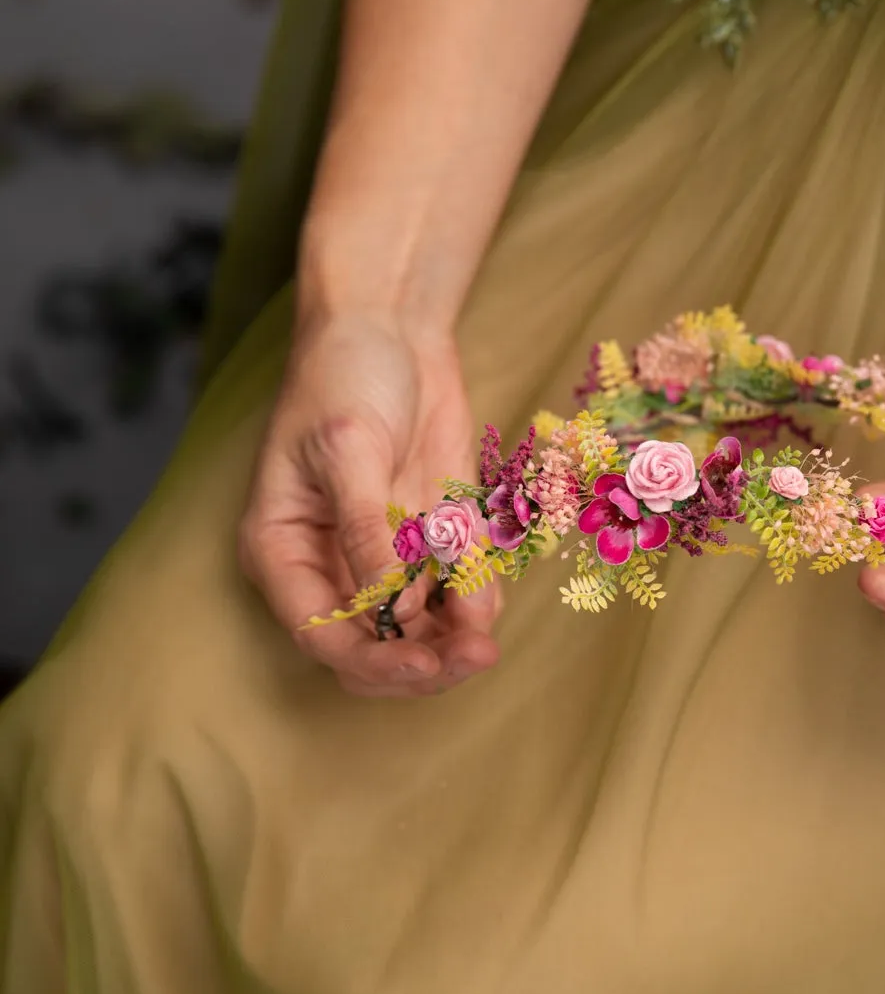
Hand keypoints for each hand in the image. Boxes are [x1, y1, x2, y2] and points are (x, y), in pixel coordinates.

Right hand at [239, 312, 500, 697]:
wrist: (390, 327)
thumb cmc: (342, 377)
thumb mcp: (348, 449)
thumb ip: (368, 530)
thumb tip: (392, 609)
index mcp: (285, 549)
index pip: (320, 633)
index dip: (372, 662)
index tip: (424, 666)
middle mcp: (333, 565)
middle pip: (373, 650)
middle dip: (422, 665)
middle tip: (473, 657)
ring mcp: (386, 557)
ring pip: (422, 634)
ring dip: (456, 643)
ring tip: (487, 638)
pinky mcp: (433, 539)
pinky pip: (459, 593)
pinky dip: (478, 603)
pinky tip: (489, 596)